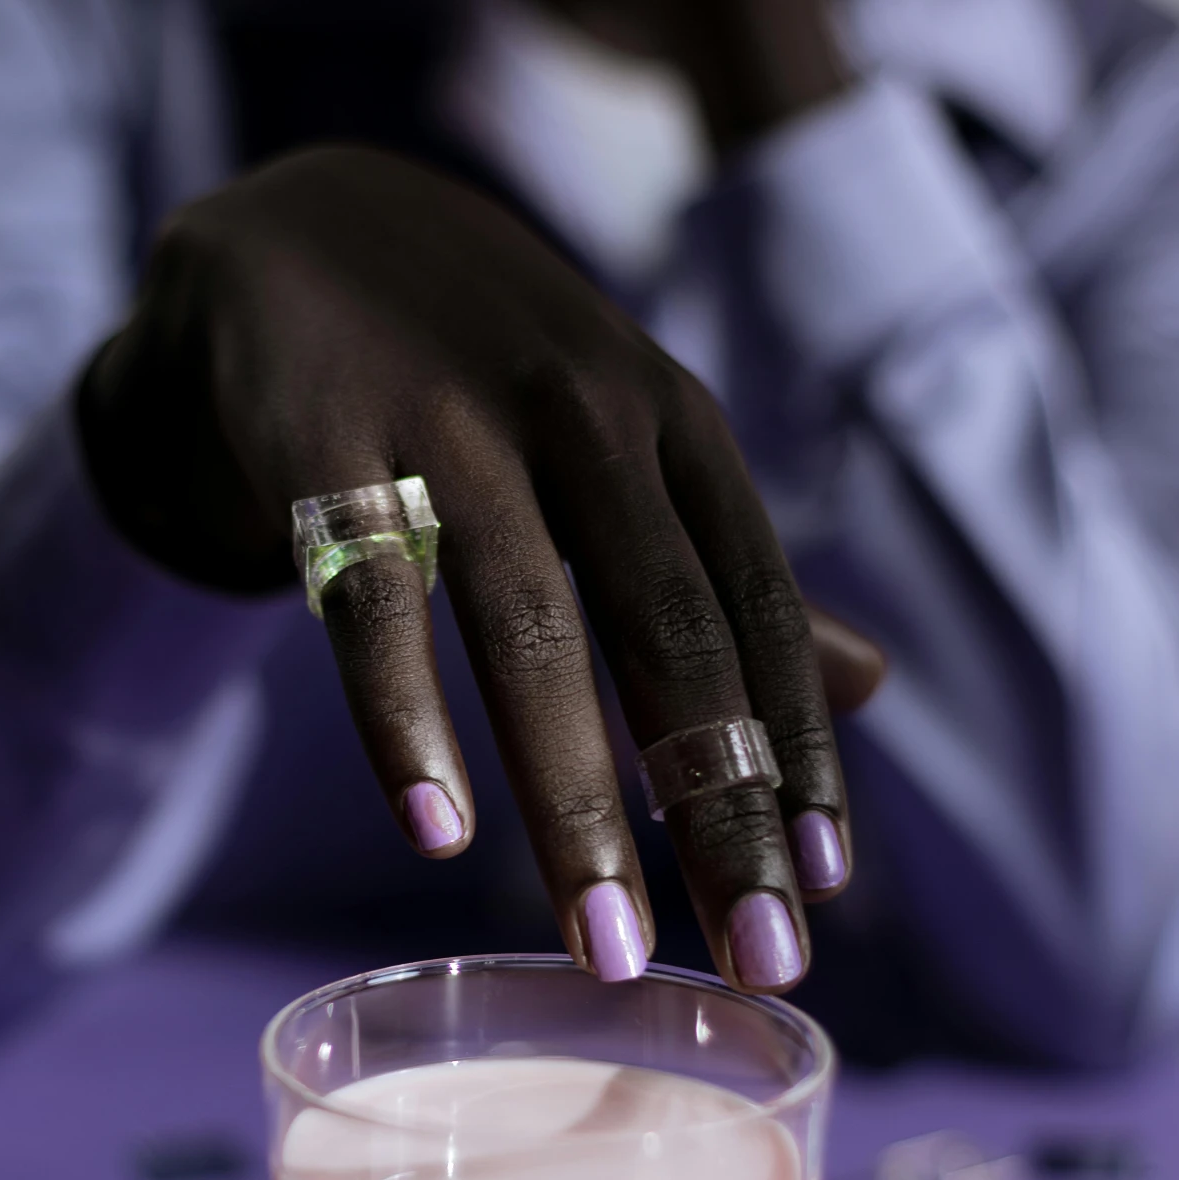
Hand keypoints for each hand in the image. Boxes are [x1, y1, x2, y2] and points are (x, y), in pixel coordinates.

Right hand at [79, 145, 880, 990]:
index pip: (757, 603)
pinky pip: (369, 595)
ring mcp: (449, 418)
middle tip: (756, 956)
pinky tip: (437, 829)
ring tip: (607, 943)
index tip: (827, 889)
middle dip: (720, 803)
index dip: (799, 744)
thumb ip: (728, 568)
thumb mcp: (629, 443)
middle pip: (668, 628)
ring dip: (574, 795)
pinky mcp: (320, 438)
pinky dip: (404, 716)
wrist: (303, 222)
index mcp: (671, 421)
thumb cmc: (490, 365)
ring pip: (530, 625)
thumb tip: (876, 684)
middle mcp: (581, 411)